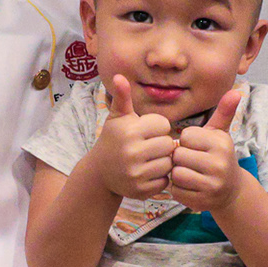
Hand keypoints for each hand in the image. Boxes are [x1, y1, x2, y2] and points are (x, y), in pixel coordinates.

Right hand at [93, 75, 175, 199]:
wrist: (99, 172)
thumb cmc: (112, 139)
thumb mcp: (117, 117)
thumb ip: (122, 97)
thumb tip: (119, 76)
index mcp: (129, 132)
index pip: (163, 125)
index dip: (157, 127)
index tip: (146, 132)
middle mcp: (131, 152)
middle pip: (167, 144)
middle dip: (161, 144)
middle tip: (149, 147)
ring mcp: (135, 173)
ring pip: (168, 164)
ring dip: (162, 161)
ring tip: (149, 159)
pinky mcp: (140, 190)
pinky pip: (164, 181)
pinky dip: (159, 178)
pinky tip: (148, 172)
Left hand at [168, 88, 243, 211]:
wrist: (231, 190)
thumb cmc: (219, 156)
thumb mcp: (221, 134)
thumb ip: (224, 112)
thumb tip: (237, 90)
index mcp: (221, 144)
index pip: (186, 136)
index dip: (187, 141)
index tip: (197, 147)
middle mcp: (219, 164)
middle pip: (178, 155)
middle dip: (180, 158)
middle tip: (191, 161)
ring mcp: (211, 185)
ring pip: (175, 174)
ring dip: (177, 173)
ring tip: (189, 172)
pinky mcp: (202, 201)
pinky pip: (176, 191)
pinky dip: (178, 189)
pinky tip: (189, 186)